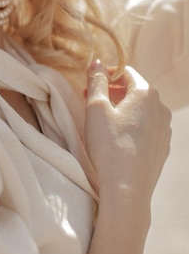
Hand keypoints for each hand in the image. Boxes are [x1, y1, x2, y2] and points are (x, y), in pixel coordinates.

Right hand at [85, 61, 171, 203]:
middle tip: (90, 100)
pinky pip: (146, 127)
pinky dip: (131, 125)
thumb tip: (97, 63)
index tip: (90, 83)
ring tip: (102, 120)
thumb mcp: (95, 108)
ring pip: (141, 110)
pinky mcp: (162, 147)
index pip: (126, 71)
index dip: (106, 74)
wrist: (127, 190)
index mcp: (146, 93)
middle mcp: (161, 108)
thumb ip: (97, 81)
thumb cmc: (109, 146)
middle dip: (112, 91)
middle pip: (134, 90)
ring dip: (122, 109)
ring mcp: (164, 129)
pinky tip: (116, 138)